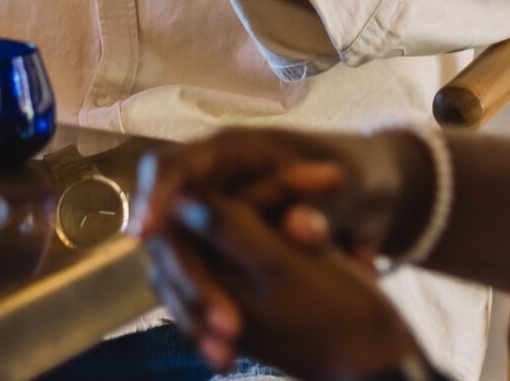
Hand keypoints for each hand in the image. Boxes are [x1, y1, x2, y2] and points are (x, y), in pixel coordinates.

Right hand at [135, 129, 427, 359]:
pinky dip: (201, 323)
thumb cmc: (349, 177)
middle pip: (168, 230)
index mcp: (228, 153)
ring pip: (173, 269)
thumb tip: (298, 227)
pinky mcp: (210, 257)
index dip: (153, 197)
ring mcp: (204, 225)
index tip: (144, 234)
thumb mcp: (342, 183)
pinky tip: (222, 356)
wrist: (366, 194)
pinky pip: (188, 291)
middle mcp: (207, 187)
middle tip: (226, 323)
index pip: (170, 168)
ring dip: (194, 310)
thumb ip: (319, 203)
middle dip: (190, 278)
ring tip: (225, 351)